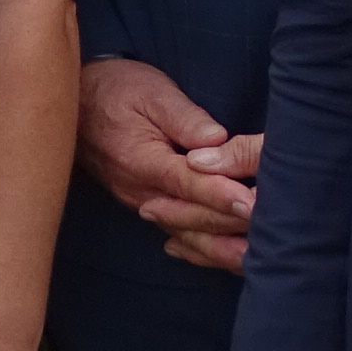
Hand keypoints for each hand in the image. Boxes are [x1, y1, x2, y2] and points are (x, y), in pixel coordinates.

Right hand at [78, 60, 256, 268]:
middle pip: (191, 215)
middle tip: (275, 231)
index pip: (188, 182)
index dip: (221, 195)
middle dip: (232, 224)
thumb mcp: (151, 92)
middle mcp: (140, 189)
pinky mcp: (145, 205)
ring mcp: (140, 202)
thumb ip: (183, 116)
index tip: (252, 205)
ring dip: (222, 248)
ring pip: (186, 234)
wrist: (76, 102)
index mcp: (142, 159)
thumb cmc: (117, 90)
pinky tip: (229, 260)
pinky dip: (203, 250)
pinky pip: (177, 234)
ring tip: (260, 258)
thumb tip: (216, 139)